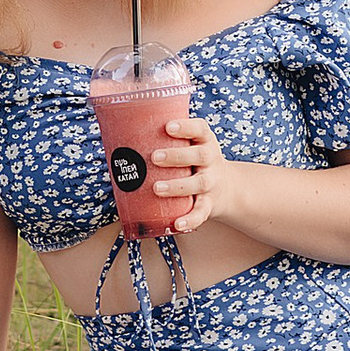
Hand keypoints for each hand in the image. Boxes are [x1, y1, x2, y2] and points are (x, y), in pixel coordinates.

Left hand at [147, 112, 230, 236]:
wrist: (227, 189)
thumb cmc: (195, 162)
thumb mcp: (191, 146)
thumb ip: (165, 140)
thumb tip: (121, 134)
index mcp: (205, 142)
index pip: (200, 129)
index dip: (186, 127)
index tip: (168, 126)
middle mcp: (210, 161)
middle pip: (200, 155)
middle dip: (176, 156)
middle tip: (154, 157)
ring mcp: (210, 184)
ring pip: (198, 183)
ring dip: (177, 186)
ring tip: (157, 188)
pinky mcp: (209, 205)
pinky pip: (201, 213)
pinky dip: (190, 220)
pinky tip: (177, 224)